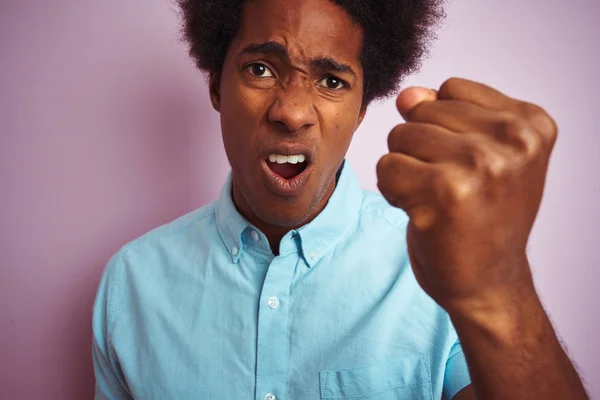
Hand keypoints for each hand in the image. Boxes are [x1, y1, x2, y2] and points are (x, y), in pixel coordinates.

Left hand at [376, 78, 557, 313]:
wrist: (489, 284)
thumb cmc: (482, 217)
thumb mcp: (478, 154)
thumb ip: (444, 114)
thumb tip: (407, 95)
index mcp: (530, 124)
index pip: (450, 89)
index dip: (441, 126)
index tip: (465, 164)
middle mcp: (513, 141)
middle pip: (421, 110)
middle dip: (420, 147)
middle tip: (449, 187)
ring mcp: (482, 166)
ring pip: (400, 136)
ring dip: (405, 170)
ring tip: (436, 199)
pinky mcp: (445, 193)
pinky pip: (386, 167)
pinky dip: (393, 191)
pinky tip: (422, 212)